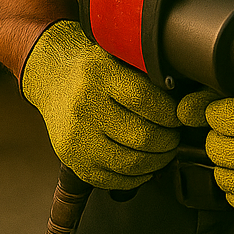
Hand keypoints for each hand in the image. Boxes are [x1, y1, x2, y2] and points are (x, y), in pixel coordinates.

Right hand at [21, 20, 180, 189]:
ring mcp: (76, 136)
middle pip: (140, 135)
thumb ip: (144, 70)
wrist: (51, 75)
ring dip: (156, 162)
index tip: (179, 116)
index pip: (145, 100)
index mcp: (100, 74)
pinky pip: (110, 179)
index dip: (170, 113)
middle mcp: (85, 105)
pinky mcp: (71, 159)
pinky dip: (135, 178)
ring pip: (128, 162)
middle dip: (167, 141)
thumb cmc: (92, 65)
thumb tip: (182, 94)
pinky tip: (144, 166)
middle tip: (174, 136)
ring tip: (164, 151)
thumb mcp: (116, 54)